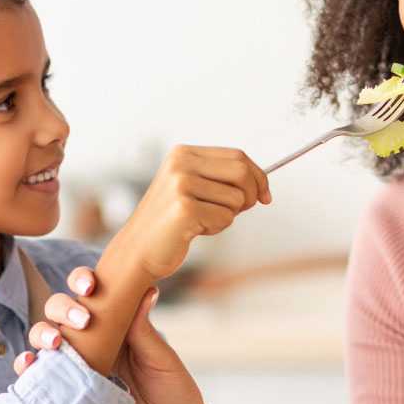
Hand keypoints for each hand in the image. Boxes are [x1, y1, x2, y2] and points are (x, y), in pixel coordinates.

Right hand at [18, 266, 208, 403]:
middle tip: (82, 321)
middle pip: (60, 311)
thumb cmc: (171, 388)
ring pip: (45, 338)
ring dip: (42, 334)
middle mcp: (90, 338)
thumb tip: (147, 290)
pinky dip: (26, 367)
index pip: (90, 292)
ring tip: (54, 344)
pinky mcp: (67, 390)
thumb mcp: (159, 357)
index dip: (82, 280)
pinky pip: (39, 375)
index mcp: (114, 322)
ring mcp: (76, 363)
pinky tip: (28, 364)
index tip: (89, 286)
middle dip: (62, 309)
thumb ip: (144, 329)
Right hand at [106, 145, 269, 283]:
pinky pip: (225, 218)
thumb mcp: (192, 188)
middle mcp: (181, 164)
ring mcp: (181, 184)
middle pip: (242, 172)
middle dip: (251, 195)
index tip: (265, 195)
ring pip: (237, 199)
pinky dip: (216, 229)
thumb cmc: (170, 222)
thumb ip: (220, 179)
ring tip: (203, 221)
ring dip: (227, 217)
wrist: (138, 249)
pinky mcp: (185, 208)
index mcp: (184, 154)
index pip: (237, 156)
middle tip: (239, 212)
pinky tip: (194, 230)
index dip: (258, 176)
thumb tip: (262, 184)